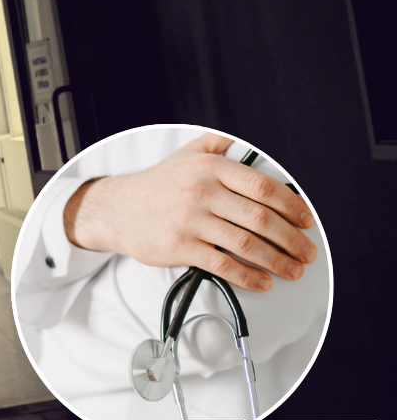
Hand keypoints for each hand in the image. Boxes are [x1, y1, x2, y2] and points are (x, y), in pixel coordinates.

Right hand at [64, 133, 316, 290]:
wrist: (114, 209)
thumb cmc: (155, 185)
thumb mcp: (185, 155)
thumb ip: (216, 144)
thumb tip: (240, 137)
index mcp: (209, 168)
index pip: (262, 186)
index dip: (291, 205)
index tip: (305, 220)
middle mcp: (201, 192)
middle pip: (260, 219)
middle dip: (291, 240)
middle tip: (305, 252)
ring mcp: (190, 221)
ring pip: (246, 244)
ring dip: (277, 261)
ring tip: (292, 270)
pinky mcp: (179, 247)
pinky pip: (222, 265)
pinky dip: (247, 276)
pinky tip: (262, 281)